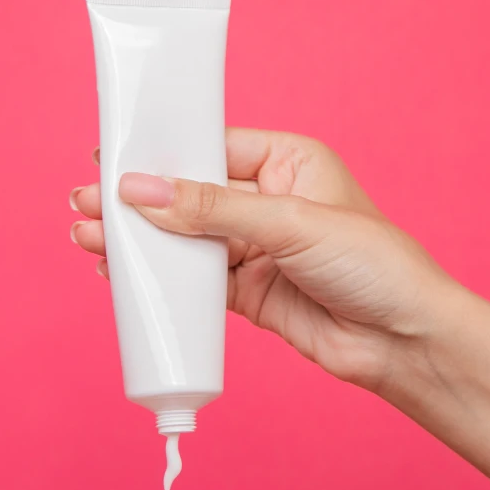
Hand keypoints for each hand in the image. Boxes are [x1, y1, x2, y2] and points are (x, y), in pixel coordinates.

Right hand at [69, 129, 455, 390]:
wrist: (405, 343)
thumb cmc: (375, 266)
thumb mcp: (290, 223)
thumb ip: (212, 208)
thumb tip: (142, 190)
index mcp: (287, 161)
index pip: (210, 146)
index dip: (160, 152)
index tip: (110, 155)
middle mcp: (268, 200)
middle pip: (187, 193)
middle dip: (135, 200)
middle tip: (84, 202)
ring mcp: (255, 247)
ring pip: (182, 238)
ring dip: (138, 240)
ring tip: (87, 238)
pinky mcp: (247, 292)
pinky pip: (191, 280)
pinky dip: (156, 278)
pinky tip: (120, 273)